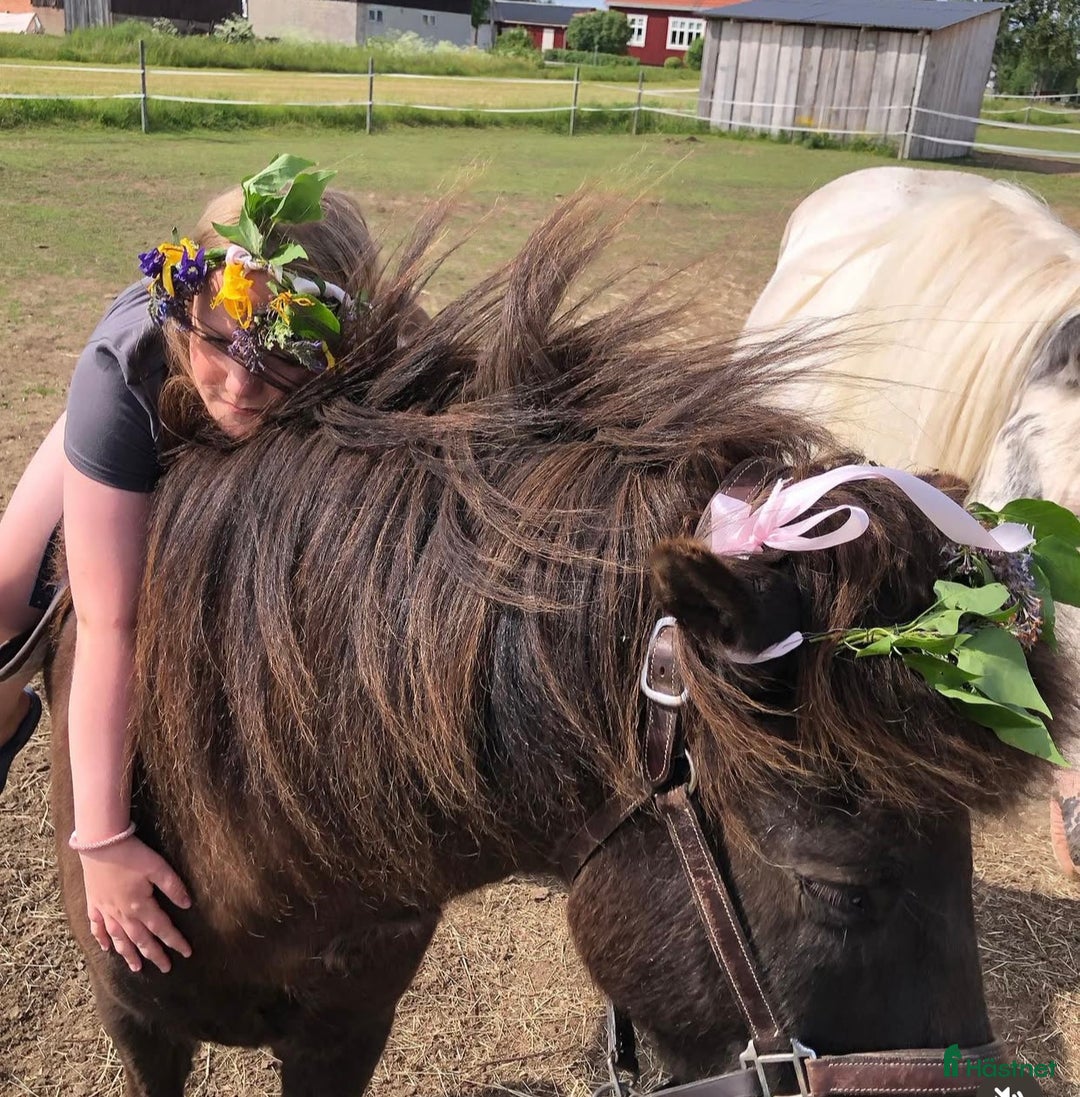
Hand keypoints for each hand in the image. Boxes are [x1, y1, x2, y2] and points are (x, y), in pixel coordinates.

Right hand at [79, 836, 192, 973]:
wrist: (100, 844)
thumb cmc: (132, 854)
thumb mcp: (158, 867)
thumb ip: (173, 887)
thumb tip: (187, 904)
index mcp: (140, 906)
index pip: (162, 929)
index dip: (175, 941)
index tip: (187, 953)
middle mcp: (122, 914)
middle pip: (141, 940)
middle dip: (154, 955)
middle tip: (165, 969)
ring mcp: (106, 911)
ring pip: (119, 939)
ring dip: (129, 954)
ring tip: (136, 968)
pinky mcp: (94, 904)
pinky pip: (97, 928)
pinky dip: (102, 940)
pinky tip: (106, 949)